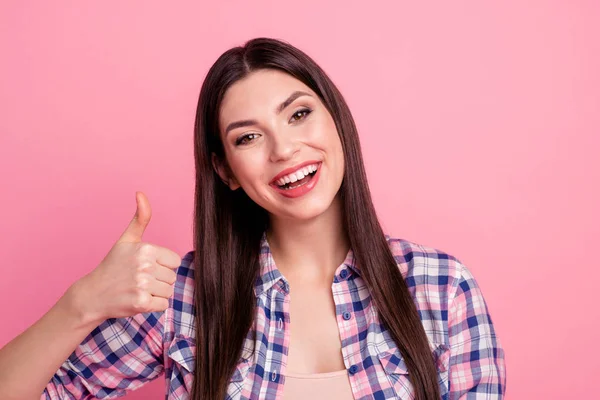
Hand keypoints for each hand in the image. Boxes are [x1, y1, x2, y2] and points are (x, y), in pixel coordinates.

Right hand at [68, 191, 181, 323]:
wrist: (93, 294)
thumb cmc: (113, 266)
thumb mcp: (126, 240)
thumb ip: (140, 218)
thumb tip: (141, 193)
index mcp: (145, 249)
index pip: (175, 261)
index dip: (162, 265)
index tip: (146, 266)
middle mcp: (145, 266)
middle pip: (172, 277)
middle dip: (159, 280)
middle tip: (139, 279)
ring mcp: (142, 285)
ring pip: (169, 291)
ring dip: (157, 294)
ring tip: (138, 289)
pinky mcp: (141, 303)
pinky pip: (164, 305)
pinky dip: (154, 306)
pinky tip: (138, 300)